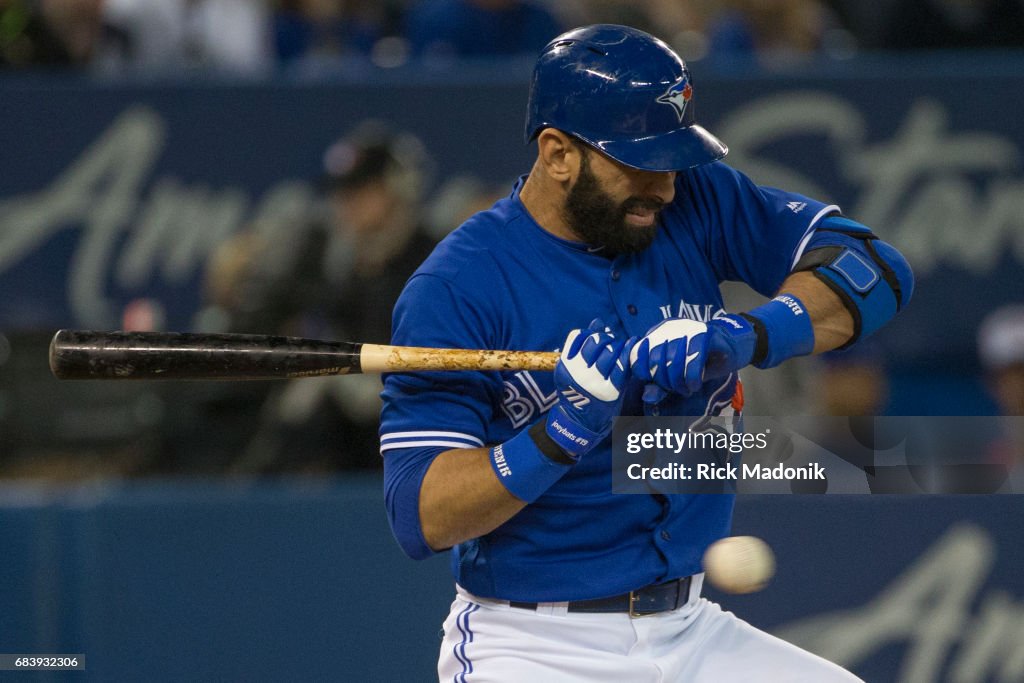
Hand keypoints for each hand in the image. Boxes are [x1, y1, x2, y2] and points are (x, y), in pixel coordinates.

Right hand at [545, 320, 633, 458]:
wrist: (581, 421)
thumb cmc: (577, 392)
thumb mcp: (572, 368)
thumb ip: (584, 344)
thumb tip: (598, 322)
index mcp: (566, 365)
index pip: (580, 336)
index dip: (591, 333)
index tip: (598, 337)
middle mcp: (579, 372)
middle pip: (596, 341)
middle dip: (606, 339)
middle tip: (610, 345)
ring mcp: (595, 381)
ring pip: (610, 350)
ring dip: (617, 345)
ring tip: (619, 349)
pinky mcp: (611, 390)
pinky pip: (622, 365)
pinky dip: (628, 352)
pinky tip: (631, 345)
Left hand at [630, 315, 756, 402]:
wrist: (732, 347)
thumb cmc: (701, 362)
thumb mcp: (677, 376)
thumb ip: (660, 385)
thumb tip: (647, 396)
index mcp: (656, 334)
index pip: (637, 355)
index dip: (645, 374)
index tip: (661, 384)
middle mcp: (668, 328)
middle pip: (654, 360)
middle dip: (665, 382)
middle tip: (678, 390)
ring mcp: (687, 328)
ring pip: (672, 362)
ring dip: (679, 383)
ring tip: (687, 389)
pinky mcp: (705, 333)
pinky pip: (692, 361)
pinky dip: (692, 379)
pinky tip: (696, 385)